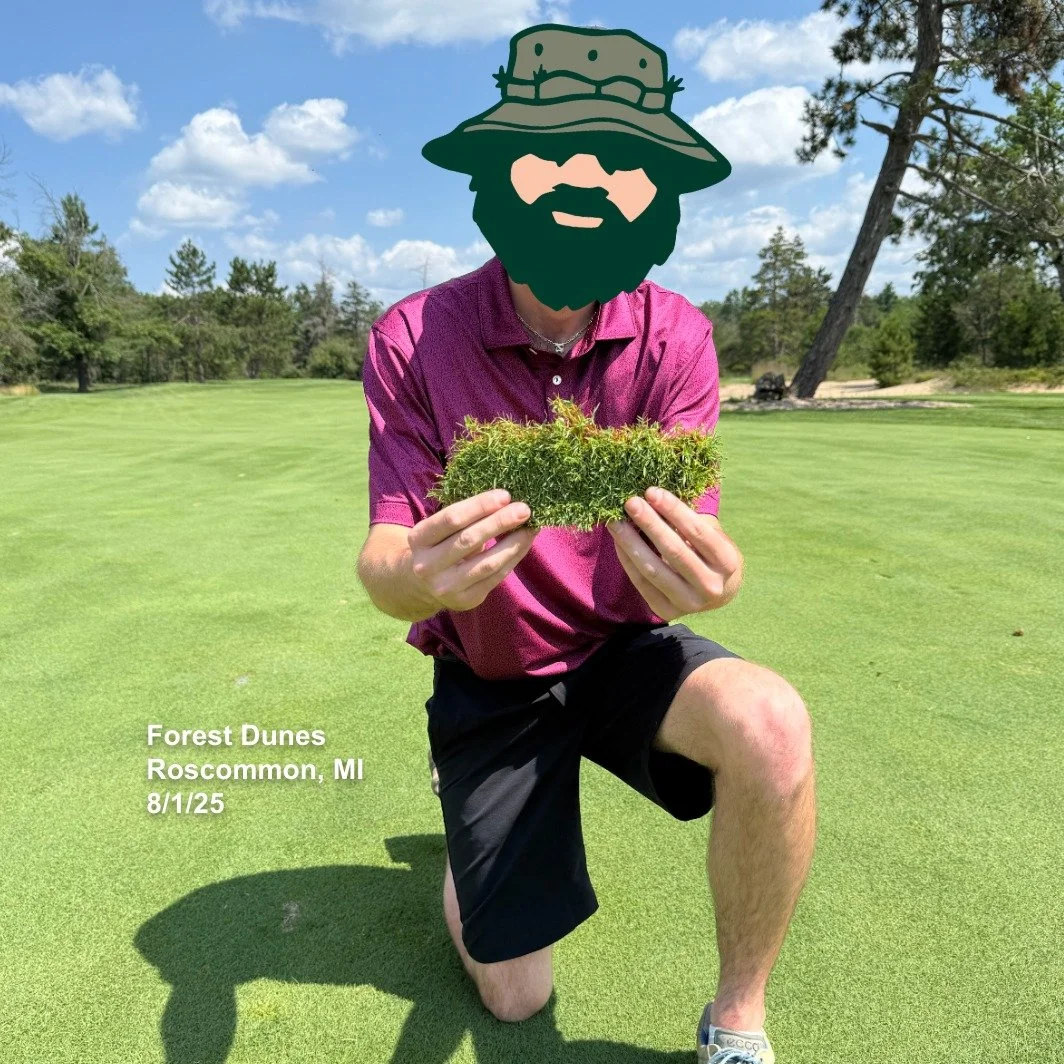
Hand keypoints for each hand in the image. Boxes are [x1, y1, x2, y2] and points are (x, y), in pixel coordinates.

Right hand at [407, 489, 536, 612]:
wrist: (422, 585)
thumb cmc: (439, 545)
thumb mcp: (440, 529)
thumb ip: (466, 516)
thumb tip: (508, 501)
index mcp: (418, 539)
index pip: (452, 518)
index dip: (480, 505)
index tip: (505, 495)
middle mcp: (427, 565)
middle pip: (469, 540)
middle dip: (500, 522)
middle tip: (524, 509)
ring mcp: (445, 586)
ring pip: (487, 563)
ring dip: (513, 543)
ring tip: (530, 528)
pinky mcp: (466, 600)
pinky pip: (496, 577)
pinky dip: (513, 557)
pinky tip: (524, 544)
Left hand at [606, 486, 740, 620]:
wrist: (719, 593)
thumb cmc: (711, 554)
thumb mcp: (712, 534)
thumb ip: (688, 521)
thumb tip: (652, 499)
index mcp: (728, 562)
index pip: (698, 532)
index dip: (673, 510)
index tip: (652, 492)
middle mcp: (711, 586)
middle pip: (674, 551)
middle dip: (649, 523)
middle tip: (630, 503)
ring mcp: (689, 603)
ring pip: (653, 570)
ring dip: (630, 543)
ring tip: (616, 522)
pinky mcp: (667, 612)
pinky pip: (641, 583)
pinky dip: (627, 560)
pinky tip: (618, 542)